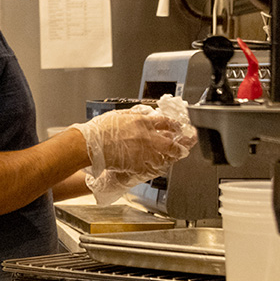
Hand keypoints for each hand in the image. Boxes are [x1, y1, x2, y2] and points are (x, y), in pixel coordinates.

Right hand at [71, 107, 196, 204]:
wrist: (91, 145)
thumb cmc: (100, 130)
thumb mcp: (119, 115)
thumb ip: (134, 115)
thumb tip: (144, 114)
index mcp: (142, 122)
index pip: (167, 122)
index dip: (176, 125)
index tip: (179, 127)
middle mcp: (147, 137)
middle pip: (173, 141)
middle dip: (184, 142)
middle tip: (189, 141)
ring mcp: (144, 152)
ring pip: (167, 155)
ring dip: (175, 155)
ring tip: (179, 153)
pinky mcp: (139, 165)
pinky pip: (155, 166)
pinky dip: (161, 164)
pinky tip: (163, 163)